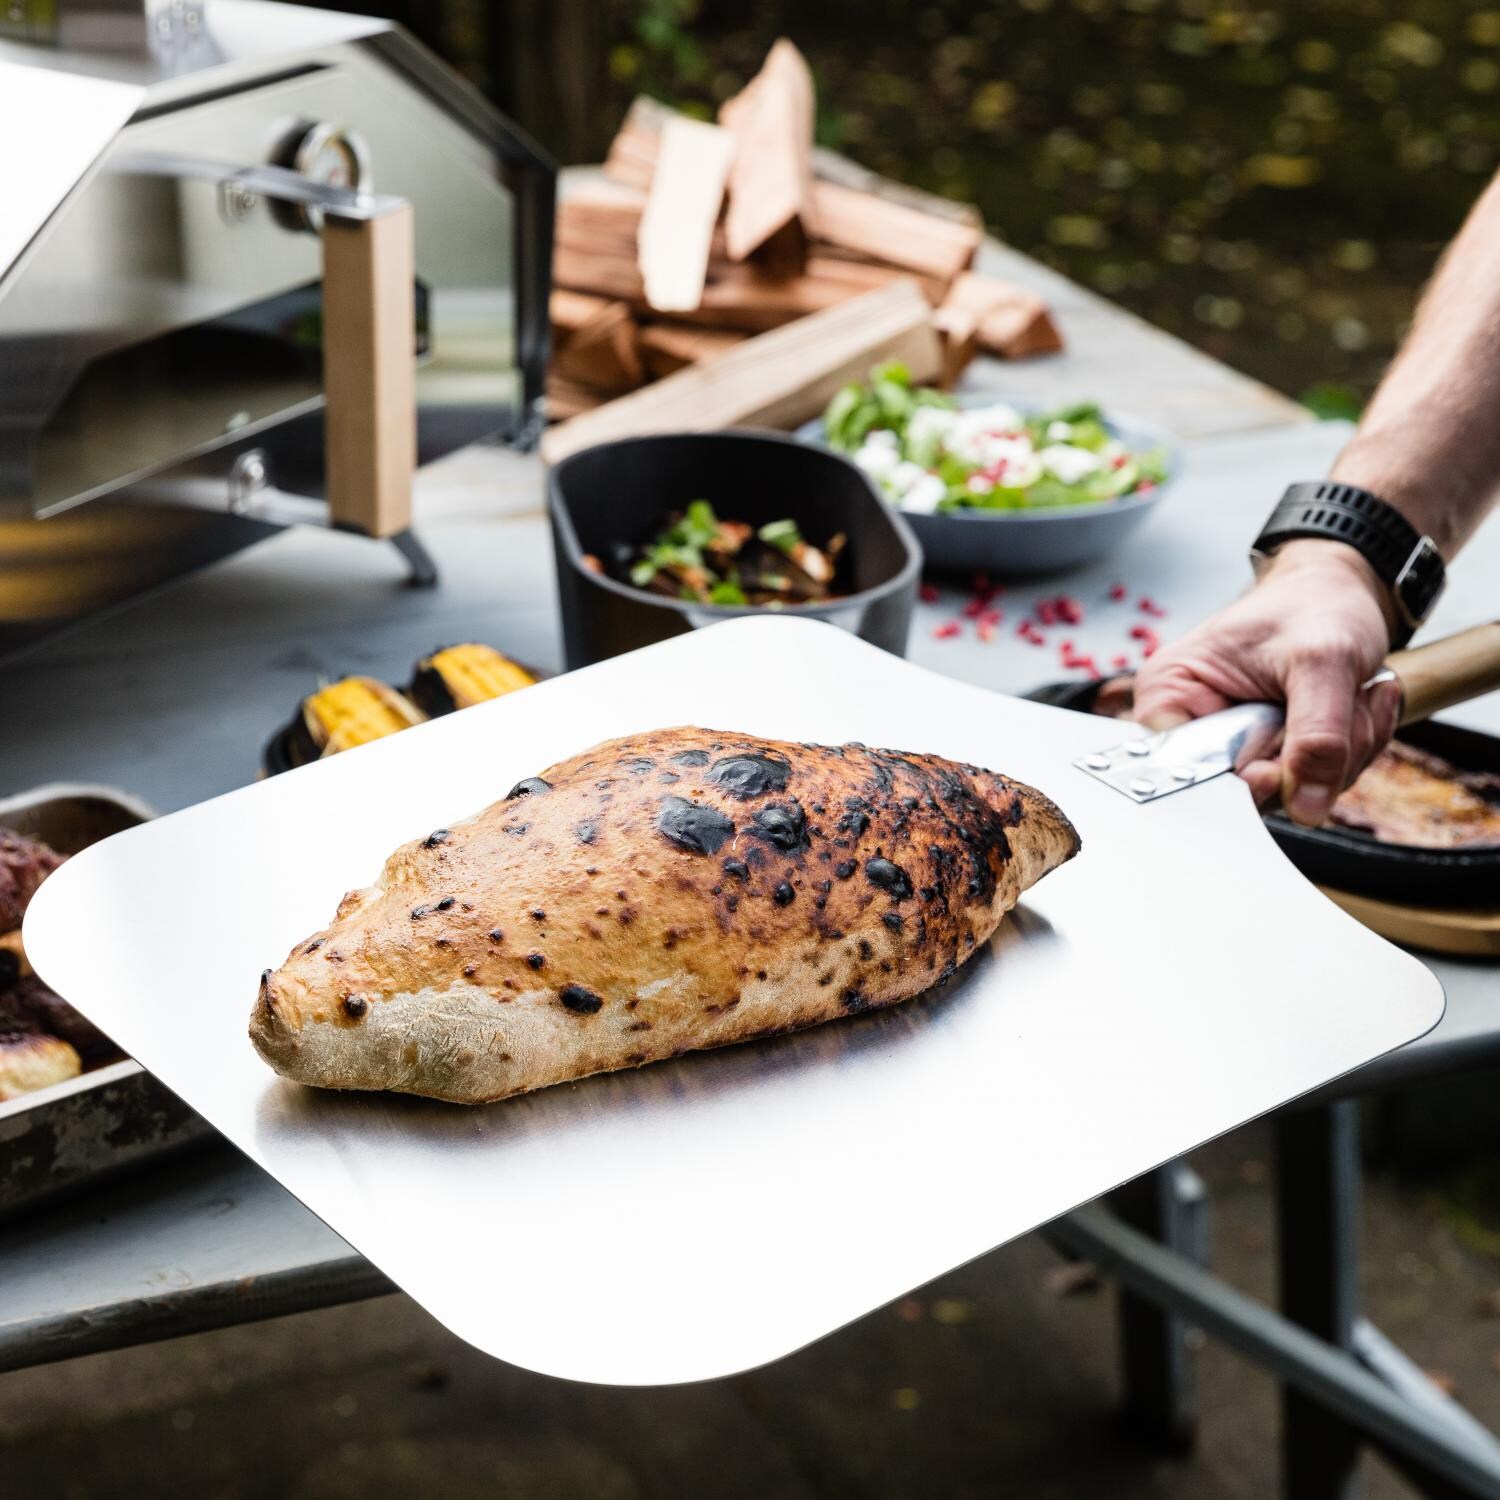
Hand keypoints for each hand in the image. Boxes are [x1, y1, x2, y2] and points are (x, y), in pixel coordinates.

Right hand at [1131, 541, 1403, 824]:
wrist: (1344, 592)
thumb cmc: (1316, 605)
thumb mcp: (1322, 660)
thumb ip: (1317, 735)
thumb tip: (1306, 807)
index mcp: (1171, 695)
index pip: (1186, 771)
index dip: (1242, 778)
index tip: (1281, 760)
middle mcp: (1194, 727)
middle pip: (1244, 791)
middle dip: (1310, 758)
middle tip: (1342, 704)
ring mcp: (1237, 747)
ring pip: (1290, 791)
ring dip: (1343, 749)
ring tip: (1354, 691)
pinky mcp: (1274, 755)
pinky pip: (1317, 782)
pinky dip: (1353, 746)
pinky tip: (1358, 701)